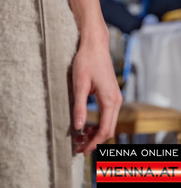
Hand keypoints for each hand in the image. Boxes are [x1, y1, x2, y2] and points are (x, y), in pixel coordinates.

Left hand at [71, 35, 122, 154]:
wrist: (95, 44)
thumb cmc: (86, 61)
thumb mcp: (79, 83)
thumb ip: (80, 106)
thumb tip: (78, 126)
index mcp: (110, 101)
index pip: (104, 130)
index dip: (93, 143)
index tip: (81, 150)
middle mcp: (116, 101)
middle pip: (108, 130)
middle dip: (94, 141)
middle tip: (78, 147)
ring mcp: (115, 97)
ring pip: (109, 123)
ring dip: (96, 132)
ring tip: (80, 137)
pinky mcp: (112, 94)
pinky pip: (108, 115)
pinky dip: (98, 123)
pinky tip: (86, 124)